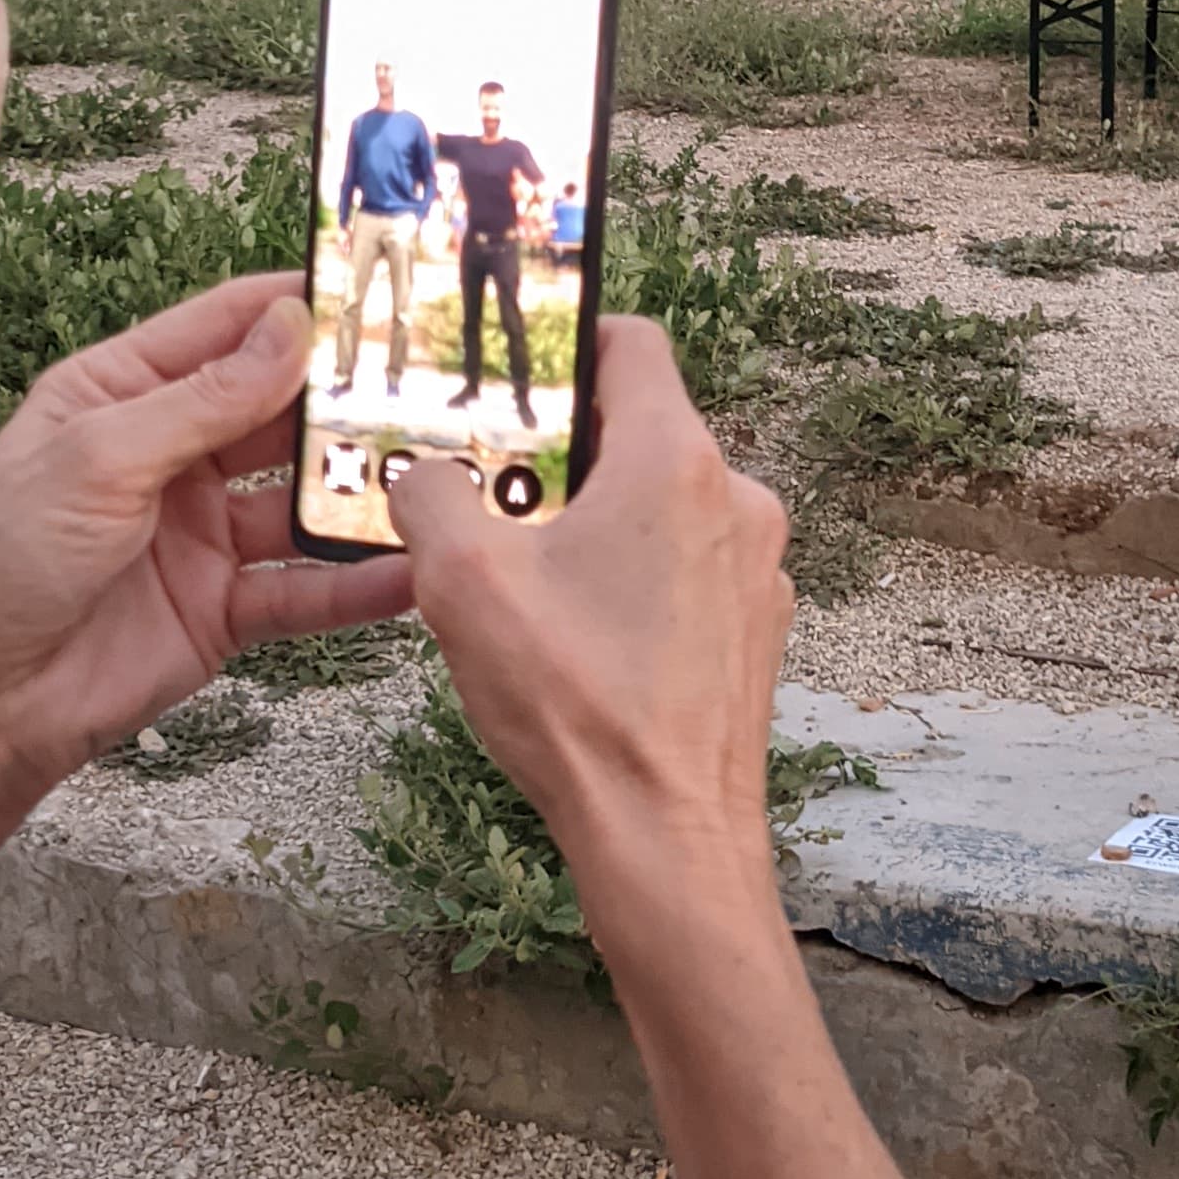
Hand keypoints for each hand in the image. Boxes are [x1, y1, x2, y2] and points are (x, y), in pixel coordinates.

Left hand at [0, 275, 412, 798]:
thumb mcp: (98, 458)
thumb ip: (203, 400)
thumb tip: (289, 330)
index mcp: (120, 393)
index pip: (223, 329)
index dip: (294, 307)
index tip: (372, 292)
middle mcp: (169, 455)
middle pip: (276, 411)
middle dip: (346, 399)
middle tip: (429, 384)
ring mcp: (200, 533)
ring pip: (301, 500)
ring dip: (360, 490)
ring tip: (438, 475)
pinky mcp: (222, 609)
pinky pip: (303, 589)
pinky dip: (356, 585)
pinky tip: (412, 573)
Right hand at [385, 317, 795, 938]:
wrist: (666, 836)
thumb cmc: (578, 705)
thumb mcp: (464, 582)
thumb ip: (431, 496)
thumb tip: (422, 475)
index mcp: (677, 461)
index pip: (632, 344)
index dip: (567, 343)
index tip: (514, 374)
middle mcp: (737, 499)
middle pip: (643, 430)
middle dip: (562, 450)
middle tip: (492, 487)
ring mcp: (757, 569)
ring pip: (664, 505)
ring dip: (596, 519)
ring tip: (525, 571)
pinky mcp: (755, 629)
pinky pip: (687, 569)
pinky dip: (634, 577)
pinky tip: (578, 630)